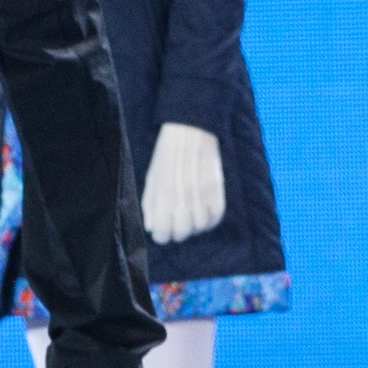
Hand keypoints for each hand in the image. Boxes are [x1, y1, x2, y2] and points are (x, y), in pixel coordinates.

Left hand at [143, 121, 228, 243]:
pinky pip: (216, 217)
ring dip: (193, 226)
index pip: (162, 232)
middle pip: (182, 233)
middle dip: (176, 232)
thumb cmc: (167, 155)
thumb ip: (150, 204)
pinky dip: (209, 220)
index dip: (161, 235)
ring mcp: (202, 196)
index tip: (162, 232)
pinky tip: (202, 213)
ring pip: (199, 227)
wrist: (191, 132)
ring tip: (189, 216)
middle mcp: (183, 199)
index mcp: (163, 196)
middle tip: (176, 224)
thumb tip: (151, 227)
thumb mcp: (152, 177)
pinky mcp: (217, 191)